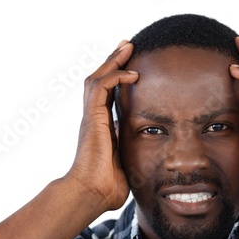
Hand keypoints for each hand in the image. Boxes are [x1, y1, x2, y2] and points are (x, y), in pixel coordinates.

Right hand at [66, 40, 138, 210]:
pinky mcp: (92, 118)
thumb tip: (146, 157)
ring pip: (98, 78)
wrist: (92, 193)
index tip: (131, 67)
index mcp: (101, 126)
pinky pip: (101, 88)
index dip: (117, 78)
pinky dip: (115, 77)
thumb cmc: (107, 186)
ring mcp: (91, 117)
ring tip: (127, 46)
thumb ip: (131, 154)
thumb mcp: (125, 163)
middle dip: (113, 61)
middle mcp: (94, 118)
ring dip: (113, 61)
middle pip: (100, 80)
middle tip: (127, 45)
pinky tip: (132, 73)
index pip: (108, 94)